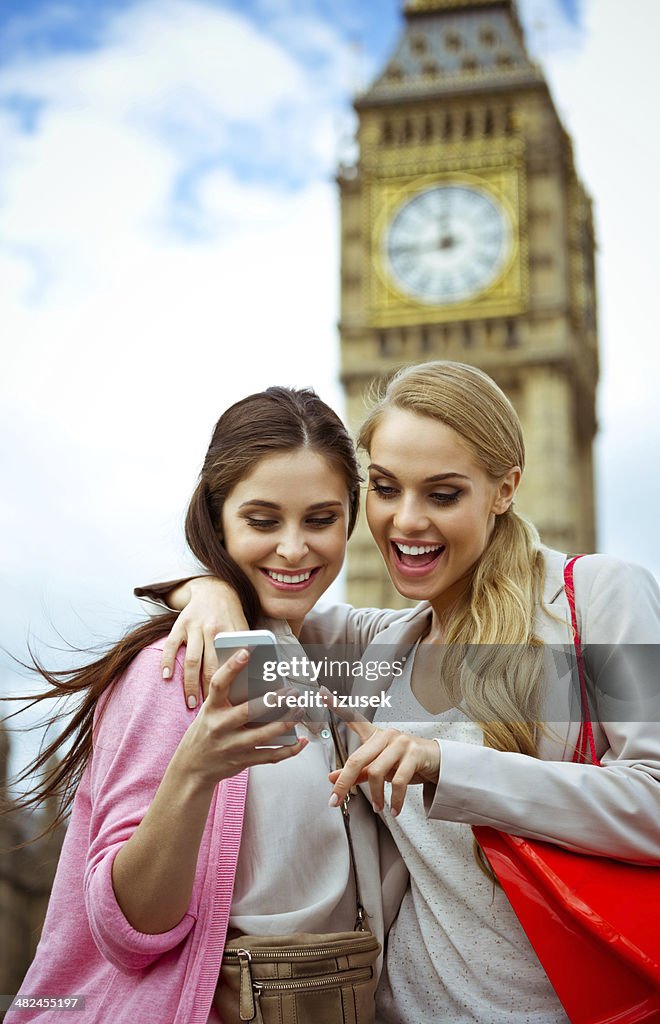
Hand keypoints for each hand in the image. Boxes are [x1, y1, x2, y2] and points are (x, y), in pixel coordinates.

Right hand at [160, 577, 247, 706]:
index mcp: (231, 631)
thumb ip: (247, 648)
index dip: (230, 686)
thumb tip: (257, 676)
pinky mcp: (179, 624)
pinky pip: (171, 645)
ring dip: (190, 684)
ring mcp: (194, 626)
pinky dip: (167, 661)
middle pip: (210, 666)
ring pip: (192, 660)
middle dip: (207, 690)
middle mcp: (212, 629)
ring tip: (191, 703)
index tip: (230, 704)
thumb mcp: (243, 627)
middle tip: (208, 711)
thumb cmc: (232, 615)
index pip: (230, 663)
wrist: (214, 588)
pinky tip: (166, 677)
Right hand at [174, 649, 307, 785]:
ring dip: (285, 723)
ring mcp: (232, 746)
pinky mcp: (243, 761)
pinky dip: (289, 750)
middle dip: (272, 701)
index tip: (246, 652)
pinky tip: (301, 741)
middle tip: (291, 690)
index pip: (219, 684)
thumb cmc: (205, 732)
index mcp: (211, 709)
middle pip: (247, 711)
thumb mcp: (209, 711)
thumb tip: (255, 673)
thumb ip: (228, 697)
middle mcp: (220, 727)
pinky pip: (270, 756)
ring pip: (263, 735)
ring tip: (299, 710)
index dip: (232, 667)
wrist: (192, 768)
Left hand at [322, 691, 439, 816]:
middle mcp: (386, 735)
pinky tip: (393, 809)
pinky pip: (398, 781)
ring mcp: (401, 743)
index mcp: (375, 735)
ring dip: (375, 796)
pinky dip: (394, 799)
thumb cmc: (406, 762)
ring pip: (376, 772)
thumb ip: (356, 772)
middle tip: (335, 800)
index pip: (353, 718)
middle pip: (357, 759)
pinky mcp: (414, 754)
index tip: (322, 693)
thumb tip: (332, 778)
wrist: (437, 762)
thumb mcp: (380, 767)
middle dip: (344, 783)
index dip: (337, 705)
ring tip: (378, 808)